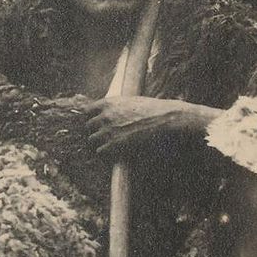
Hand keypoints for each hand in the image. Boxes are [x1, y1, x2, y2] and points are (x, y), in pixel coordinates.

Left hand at [84, 96, 222, 157]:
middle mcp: (105, 115)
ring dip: (99, 144)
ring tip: (110, 148)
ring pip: (92, 140)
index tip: (96, 124)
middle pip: (87, 127)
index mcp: (109, 102)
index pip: (87, 110)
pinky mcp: (115, 144)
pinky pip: (100, 151)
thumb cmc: (156, 111)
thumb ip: (119, 106)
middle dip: (94, 132)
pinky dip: (105, 154)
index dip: (91, 118)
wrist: (169, 120)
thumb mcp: (133, 102)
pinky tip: (115, 154)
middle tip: (104, 138)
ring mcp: (108, 129)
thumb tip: (112, 113)